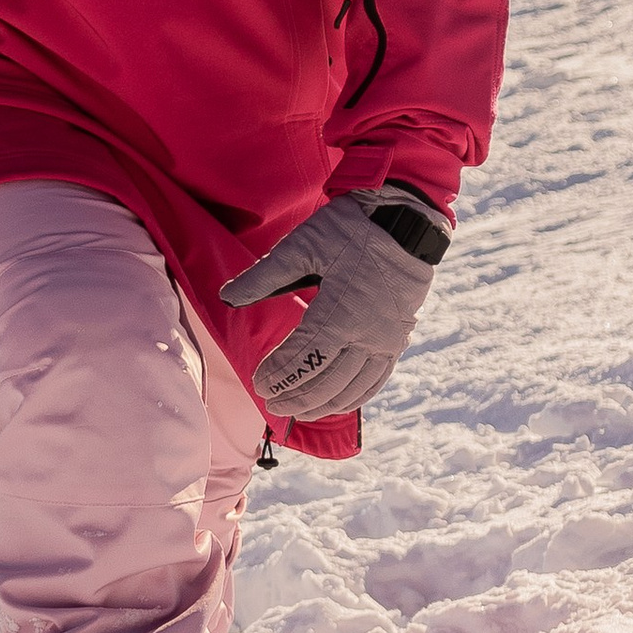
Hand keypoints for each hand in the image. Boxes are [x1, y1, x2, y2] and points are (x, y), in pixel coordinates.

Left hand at [218, 187, 450, 419]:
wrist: (406, 222)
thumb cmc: (351, 229)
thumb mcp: (302, 244)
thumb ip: (263, 276)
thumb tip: (226, 297)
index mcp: (340, 313)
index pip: (303, 358)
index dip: (280, 376)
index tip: (259, 385)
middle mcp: (367, 335)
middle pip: (326, 380)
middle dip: (296, 397)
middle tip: (271, 405)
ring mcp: (386, 341)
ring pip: (352, 387)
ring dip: (323, 404)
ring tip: (298, 411)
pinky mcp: (398, 340)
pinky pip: (377, 380)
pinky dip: (355, 397)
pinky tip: (338, 404)